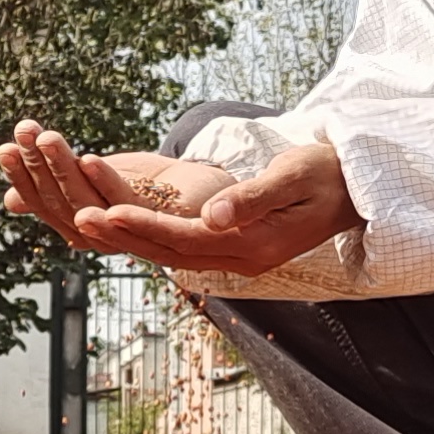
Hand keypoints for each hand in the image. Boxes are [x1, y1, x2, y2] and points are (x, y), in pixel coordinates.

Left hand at [0, 121, 359, 276]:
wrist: (356, 190)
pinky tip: (118, 222)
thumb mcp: (295, 177)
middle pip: (169, 251)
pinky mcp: (232, 247)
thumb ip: (253, 199)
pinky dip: (148, 234)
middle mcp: (239, 260)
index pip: (185, 239)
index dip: (141, 226)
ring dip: (129, 236)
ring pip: (170, 251)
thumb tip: (213, 217)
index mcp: (253, 246)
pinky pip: (181, 245)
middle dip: (122, 234)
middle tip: (76, 216)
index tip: (102, 212)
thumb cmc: (329, 174)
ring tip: (84, 216)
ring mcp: (236, 257)